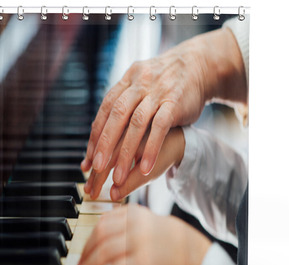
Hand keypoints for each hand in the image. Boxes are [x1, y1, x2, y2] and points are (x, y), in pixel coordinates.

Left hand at [76, 204, 210, 264]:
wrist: (196, 255)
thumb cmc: (174, 241)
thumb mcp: (150, 222)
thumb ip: (129, 224)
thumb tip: (105, 237)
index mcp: (136, 213)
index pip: (103, 221)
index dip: (90, 237)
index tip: (85, 249)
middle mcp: (135, 224)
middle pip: (100, 235)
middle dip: (86, 252)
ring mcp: (139, 242)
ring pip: (104, 253)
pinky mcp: (142, 262)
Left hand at [81, 27, 246, 186]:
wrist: (198, 65)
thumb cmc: (166, 82)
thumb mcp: (142, 83)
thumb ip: (125, 100)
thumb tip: (105, 125)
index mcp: (128, 81)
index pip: (106, 109)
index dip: (96, 134)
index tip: (89, 157)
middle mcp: (139, 85)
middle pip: (117, 115)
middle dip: (105, 144)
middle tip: (97, 168)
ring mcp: (158, 93)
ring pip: (137, 123)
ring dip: (125, 152)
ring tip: (119, 176)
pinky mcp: (175, 102)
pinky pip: (160, 127)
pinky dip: (151, 148)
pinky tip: (144, 167)